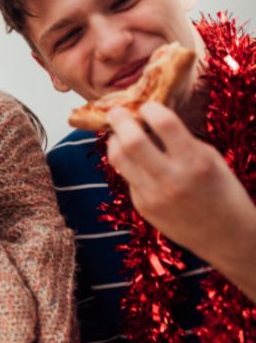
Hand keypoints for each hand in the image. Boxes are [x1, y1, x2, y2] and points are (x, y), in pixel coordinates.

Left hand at [107, 102, 255, 267]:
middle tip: (116, 111)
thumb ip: (181, 140)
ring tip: (119, 134)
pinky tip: (135, 160)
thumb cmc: (223, 192)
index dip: (150, 108)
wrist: (227, 238)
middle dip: (119, 119)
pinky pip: (126, 177)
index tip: (147, 105)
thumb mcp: (210, 159)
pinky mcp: (142, 206)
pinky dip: (127, 164)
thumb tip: (150, 119)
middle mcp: (171, 178)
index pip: (164, 123)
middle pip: (131, 140)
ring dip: (114, 141)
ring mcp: (153, 195)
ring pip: (117, 158)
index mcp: (195, 161)